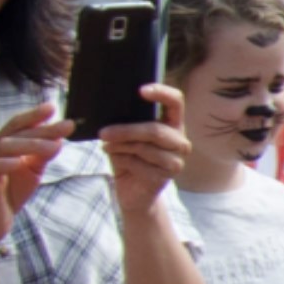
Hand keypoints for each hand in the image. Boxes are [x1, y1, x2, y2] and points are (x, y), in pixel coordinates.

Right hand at [0, 107, 67, 235]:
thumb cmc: (12, 192)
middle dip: (43, 128)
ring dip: (31, 145)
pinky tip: (21, 162)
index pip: (20, 124)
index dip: (35, 115)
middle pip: (17, 133)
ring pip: (6, 147)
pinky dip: (7, 163)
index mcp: (3, 142)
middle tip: (67, 125)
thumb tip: (60, 139)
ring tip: (54, 146)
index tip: (54, 107)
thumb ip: (43, 154)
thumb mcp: (33, 170)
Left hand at [100, 83, 189, 201]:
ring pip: (144, 147)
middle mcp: (180, 141)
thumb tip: (112, 106)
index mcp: (172, 124)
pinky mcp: (167, 177)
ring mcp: (176, 160)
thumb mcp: (127, 136)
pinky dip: (122, 161)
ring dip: (119, 147)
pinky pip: (139, 164)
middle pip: (154, 130)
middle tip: (103, 133)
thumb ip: (128, 122)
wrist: (134, 192)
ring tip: (107, 147)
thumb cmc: (129, 158)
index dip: (161, 93)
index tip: (141, 91)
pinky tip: (116, 160)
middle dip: (125, 130)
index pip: (176, 102)